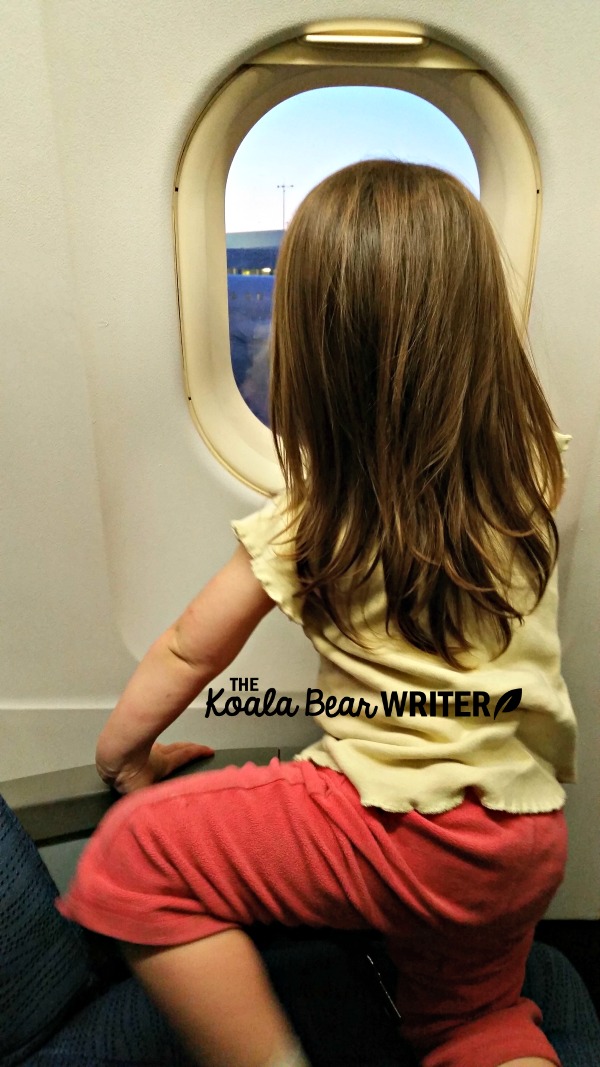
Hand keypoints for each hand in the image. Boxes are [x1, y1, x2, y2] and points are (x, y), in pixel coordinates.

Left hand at [96, 742, 214, 794]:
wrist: (110, 755)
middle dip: (189, 747)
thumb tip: (163, 821)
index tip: (210, 751)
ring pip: (162, 746)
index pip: (185, 755)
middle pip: (177, 747)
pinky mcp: (131, 749)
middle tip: (197, 747)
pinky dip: (153, 750)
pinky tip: (146, 754)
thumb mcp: (144, 793)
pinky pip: (147, 748)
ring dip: (171, 748)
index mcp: (164, 763)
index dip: (198, 752)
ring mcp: (143, 749)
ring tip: (175, 750)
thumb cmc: (127, 773)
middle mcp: (156, 754)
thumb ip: (153, 805)